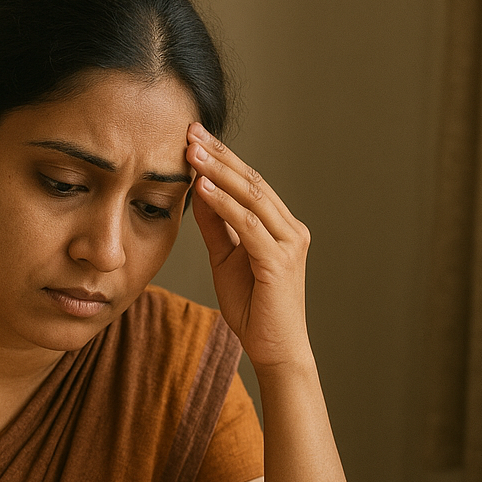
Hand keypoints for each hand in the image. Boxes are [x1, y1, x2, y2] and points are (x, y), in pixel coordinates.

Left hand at [186, 123, 312, 370]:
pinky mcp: (279, 261)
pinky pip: (248, 225)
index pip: (250, 184)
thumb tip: (199, 190)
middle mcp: (291, 230)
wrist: (276, 350)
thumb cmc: (255, 310)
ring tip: (191, 151)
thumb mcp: (227, 261)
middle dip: (219, 155)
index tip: (194, 138)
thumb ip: (217, 226)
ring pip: (251, 198)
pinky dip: (224, 205)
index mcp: (281, 227)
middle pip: (251, 182)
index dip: (223, 159)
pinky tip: (202, 188)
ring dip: (218, 172)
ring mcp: (289, 244)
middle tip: (190, 131)